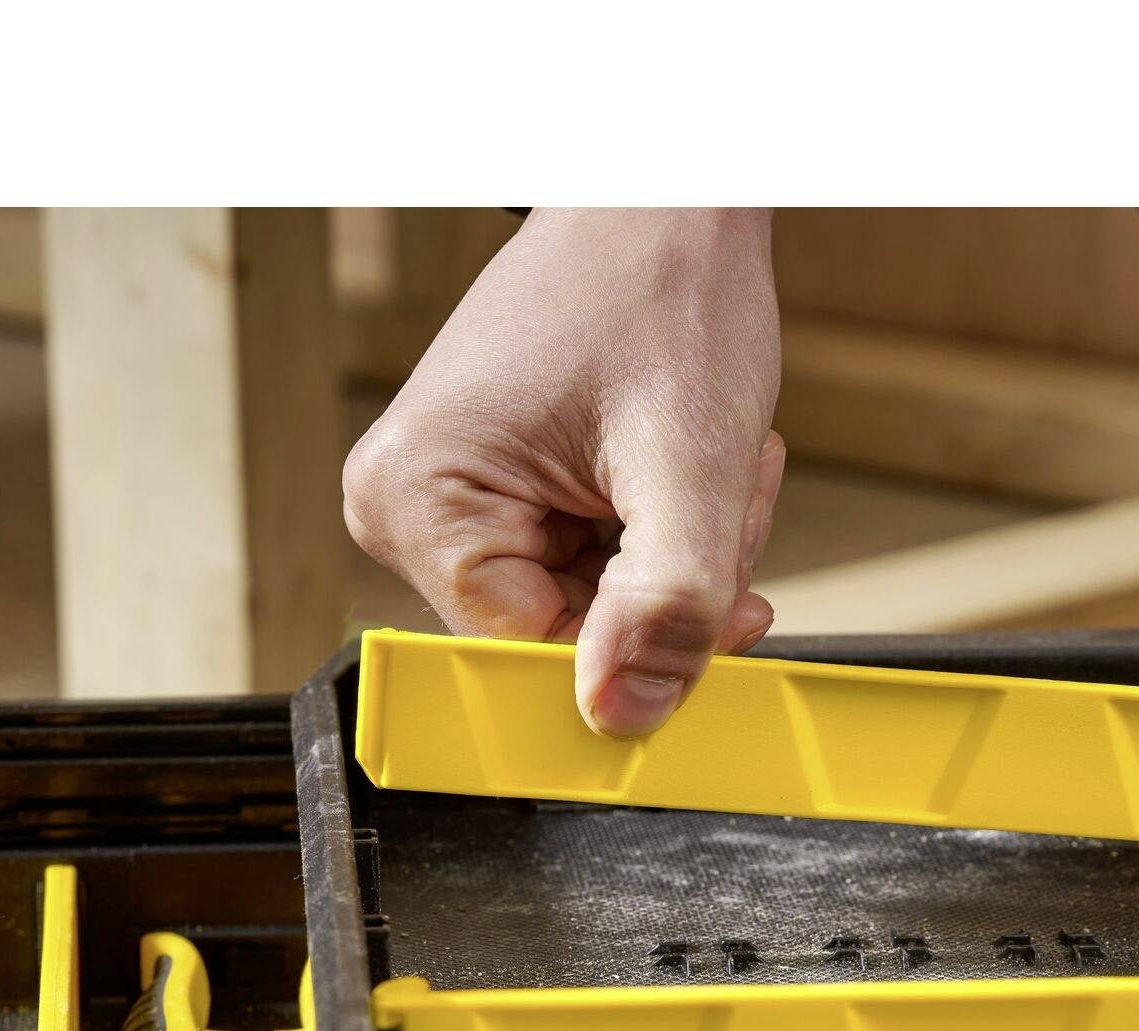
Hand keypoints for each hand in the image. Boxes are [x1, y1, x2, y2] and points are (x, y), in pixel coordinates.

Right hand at [343, 208, 785, 736]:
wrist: (662, 202)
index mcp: (417, 507)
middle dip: (672, 589)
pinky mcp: (501, 500)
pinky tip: (685, 464)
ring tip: (705, 465)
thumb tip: (624, 720)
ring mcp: (452, 508)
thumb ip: (667, 603)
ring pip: (598, 611)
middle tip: (721, 497)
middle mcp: (408, 514)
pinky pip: (600, 572)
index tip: (730, 603)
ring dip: (681, 559)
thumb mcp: (688, 463)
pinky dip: (666, 534)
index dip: (646, 651)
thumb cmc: (662, 292)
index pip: (537, 661)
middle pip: (570, 638)